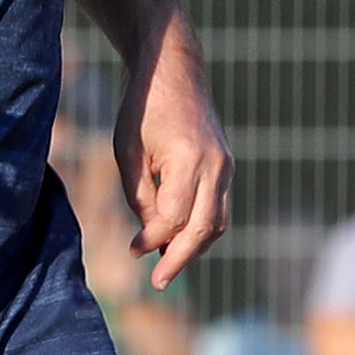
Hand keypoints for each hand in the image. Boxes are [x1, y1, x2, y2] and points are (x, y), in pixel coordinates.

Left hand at [113, 19, 233, 290]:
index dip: (152, 240)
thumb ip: (140, 196)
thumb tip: (152, 235)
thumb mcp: (128, 151)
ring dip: (195, 247)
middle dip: (180, 259)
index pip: (174, 218)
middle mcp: (215, 166)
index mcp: (188, 160)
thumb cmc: (143, 109)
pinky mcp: (225, 166)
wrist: (173, 72)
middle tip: (158, 282)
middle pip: (203, 229)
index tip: (133, 250)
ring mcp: (225, 166)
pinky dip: (203, 229)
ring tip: (168, 264)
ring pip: (218, 222)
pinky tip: (180, 239)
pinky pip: (219, 208)